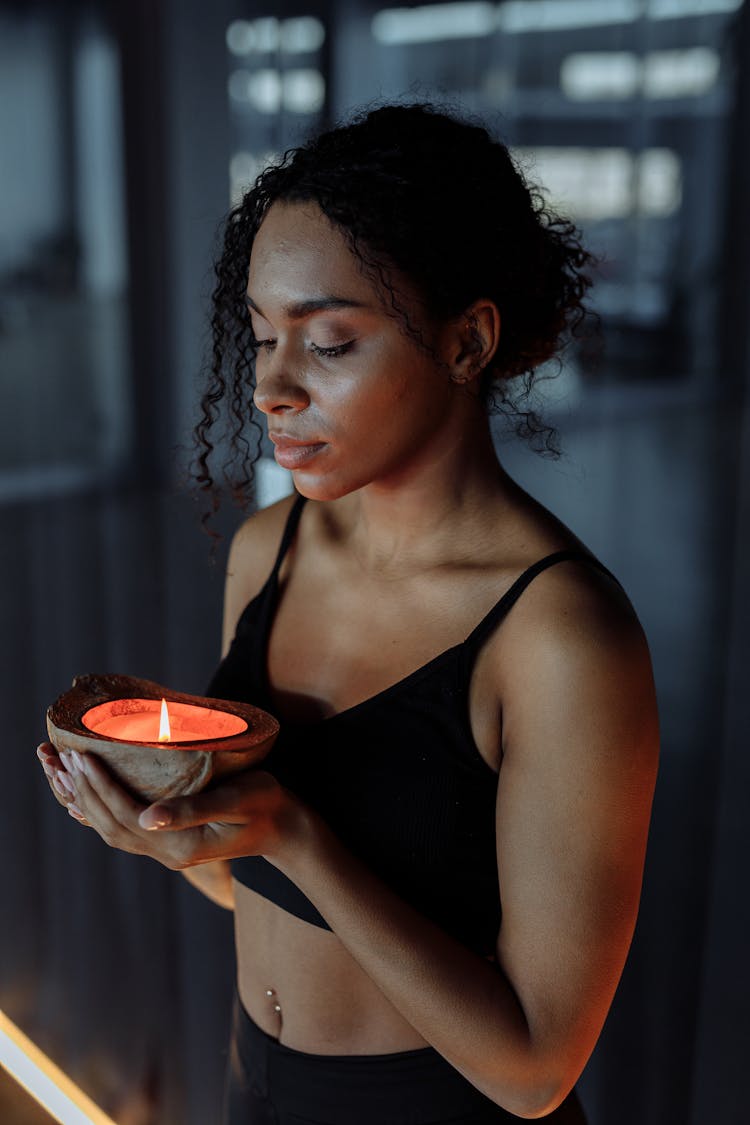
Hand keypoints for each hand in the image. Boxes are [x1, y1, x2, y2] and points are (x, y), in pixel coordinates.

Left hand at [36, 743, 305, 869]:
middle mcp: (165, 852)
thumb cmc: (267, 805)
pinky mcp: (169, 839)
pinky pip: (121, 829)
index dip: (100, 784)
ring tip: (61, 767)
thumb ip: (193, 810)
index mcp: (178, 845)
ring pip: (108, 828)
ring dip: (81, 799)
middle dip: (79, 788)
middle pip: (107, 822)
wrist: (286, 829)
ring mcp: (165, 849)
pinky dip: (97, 813)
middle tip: (58, 753)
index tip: (81, 753)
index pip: (124, 812)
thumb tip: (147, 818)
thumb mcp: (237, 800)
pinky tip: (82, 799)